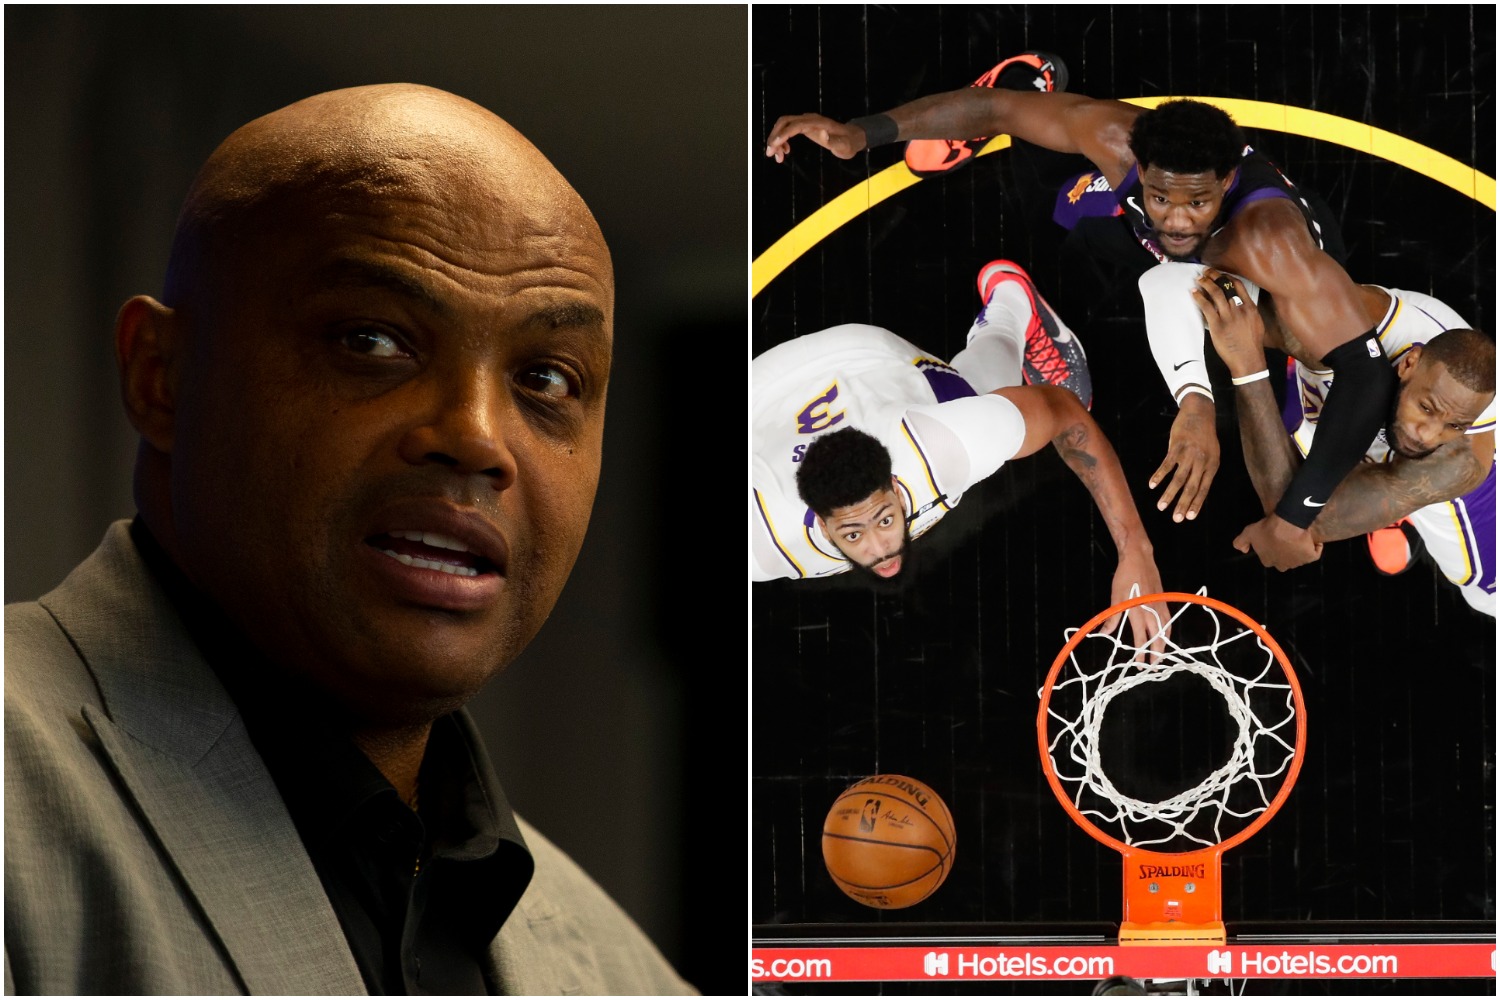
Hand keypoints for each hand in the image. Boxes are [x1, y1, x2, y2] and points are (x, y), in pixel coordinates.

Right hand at [765, 113, 867, 162]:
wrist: (852, 137)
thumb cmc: (848, 143)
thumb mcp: (844, 146)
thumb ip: (834, 141)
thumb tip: (821, 133)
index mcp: (817, 122)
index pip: (794, 125)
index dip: (782, 135)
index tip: (774, 146)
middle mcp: (809, 118)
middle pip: (784, 122)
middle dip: (774, 136)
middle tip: (770, 154)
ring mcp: (806, 121)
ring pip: (784, 125)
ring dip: (777, 139)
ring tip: (778, 158)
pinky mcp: (805, 126)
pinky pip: (788, 129)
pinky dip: (782, 140)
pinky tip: (785, 152)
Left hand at [1099, 544, 1168, 656]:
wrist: (1139, 559)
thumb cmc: (1125, 577)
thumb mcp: (1115, 598)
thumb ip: (1112, 617)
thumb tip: (1105, 633)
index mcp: (1138, 611)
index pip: (1142, 638)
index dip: (1141, 653)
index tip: (1140, 664)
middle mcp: (1152, 611)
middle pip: (1157, 637)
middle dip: (1156, 653)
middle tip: (1153, 666)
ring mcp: (1160, 606)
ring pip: (1166, 630)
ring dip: (1164, 644)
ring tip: (1160, 655)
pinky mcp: (1164, 601)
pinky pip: (1168, 621)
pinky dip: (1167, 631)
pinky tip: (1165, 636)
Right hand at [1149, 393, 1218, 521]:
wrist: (1200, 413)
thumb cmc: (1204, 436)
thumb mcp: (1211, 453)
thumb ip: (1203, 470)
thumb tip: (1195, 490)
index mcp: (1212, 465)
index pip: (1204, 489)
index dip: (1196, 504)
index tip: (1189, 518)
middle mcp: (1202, 461)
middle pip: (1191, 487)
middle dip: (1182, 504)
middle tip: (1175, 519)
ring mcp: (1189, 453)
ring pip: (1178, 478)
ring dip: (1169, 494)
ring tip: (1161, 506)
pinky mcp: (1177, 445)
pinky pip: (1167, 464)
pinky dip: (1159, 475)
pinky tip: (1152, 485)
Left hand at [1190, 269, 1265, 376]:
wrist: (1248, 359)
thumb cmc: (1252, 344)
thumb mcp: (1256, 324)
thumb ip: (1248, 312)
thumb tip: (1241, 304)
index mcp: (1250, 308)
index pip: (1239, 286)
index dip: (1227, 277)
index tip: (1220, 274)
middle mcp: (1239, 309)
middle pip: (1226, 286)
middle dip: (1215, 276)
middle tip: (1206, 271)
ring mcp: (1228, 316)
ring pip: (1216, 293)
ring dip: (1206, 283)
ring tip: (1199, 278)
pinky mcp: (1217, 325)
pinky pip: (1206, 307)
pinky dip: (1199, 297)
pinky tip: (1194, 292)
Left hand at [1233, 514, 1322, 569]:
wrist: (1286, 525)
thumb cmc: (1266, 529)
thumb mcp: (1248, 533)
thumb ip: (1240, 542)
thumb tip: (1243, 550)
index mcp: (1268, 561)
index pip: (1269, 558)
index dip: (1272, 548)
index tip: (1275, 539)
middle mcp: (1283, 565)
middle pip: (1285, 560)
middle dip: (1286, 552)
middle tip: (1287, 538)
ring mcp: (1297, 562)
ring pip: (1299, 557)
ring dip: (1299, 550)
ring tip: (1299, 537)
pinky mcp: (1310, 557)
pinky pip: (1315, 553)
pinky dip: (1316, 548)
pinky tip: (1313, 540)